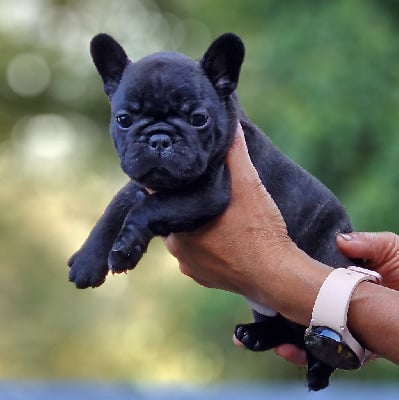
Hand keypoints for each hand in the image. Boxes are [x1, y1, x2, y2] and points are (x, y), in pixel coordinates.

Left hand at [164, 122, 292, 299]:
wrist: (277, 276)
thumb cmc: (260, 230)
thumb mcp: (248, 185)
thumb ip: (235, 154)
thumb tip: (231, 124)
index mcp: (178, 223)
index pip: (161, 197)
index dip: (173, 184)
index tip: (184, 175)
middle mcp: (176, 247)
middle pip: (174, 216)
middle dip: (186, 204)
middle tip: (206, 194)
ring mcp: (189, 265)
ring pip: (185, 236)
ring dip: (197, 226)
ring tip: (219, 217)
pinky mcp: (203, 278)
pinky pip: (197, 255)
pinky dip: (206, 246)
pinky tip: (224, 238)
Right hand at [274, 231, 398, 364]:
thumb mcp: (390, 249)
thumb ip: (366, 244)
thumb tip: (338, 240)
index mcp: (343, 281)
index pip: (310, 282)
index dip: (289, 280)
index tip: (269, 277)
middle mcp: (340, 306)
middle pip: (302, 310)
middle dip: (277, 316)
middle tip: (257, 316)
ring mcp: (346, 329)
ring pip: (310, 335)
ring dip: (286, 340)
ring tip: (272, 339)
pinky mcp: (356, 349)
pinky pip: (327, 355)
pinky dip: (306, 355)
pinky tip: (288, 349)